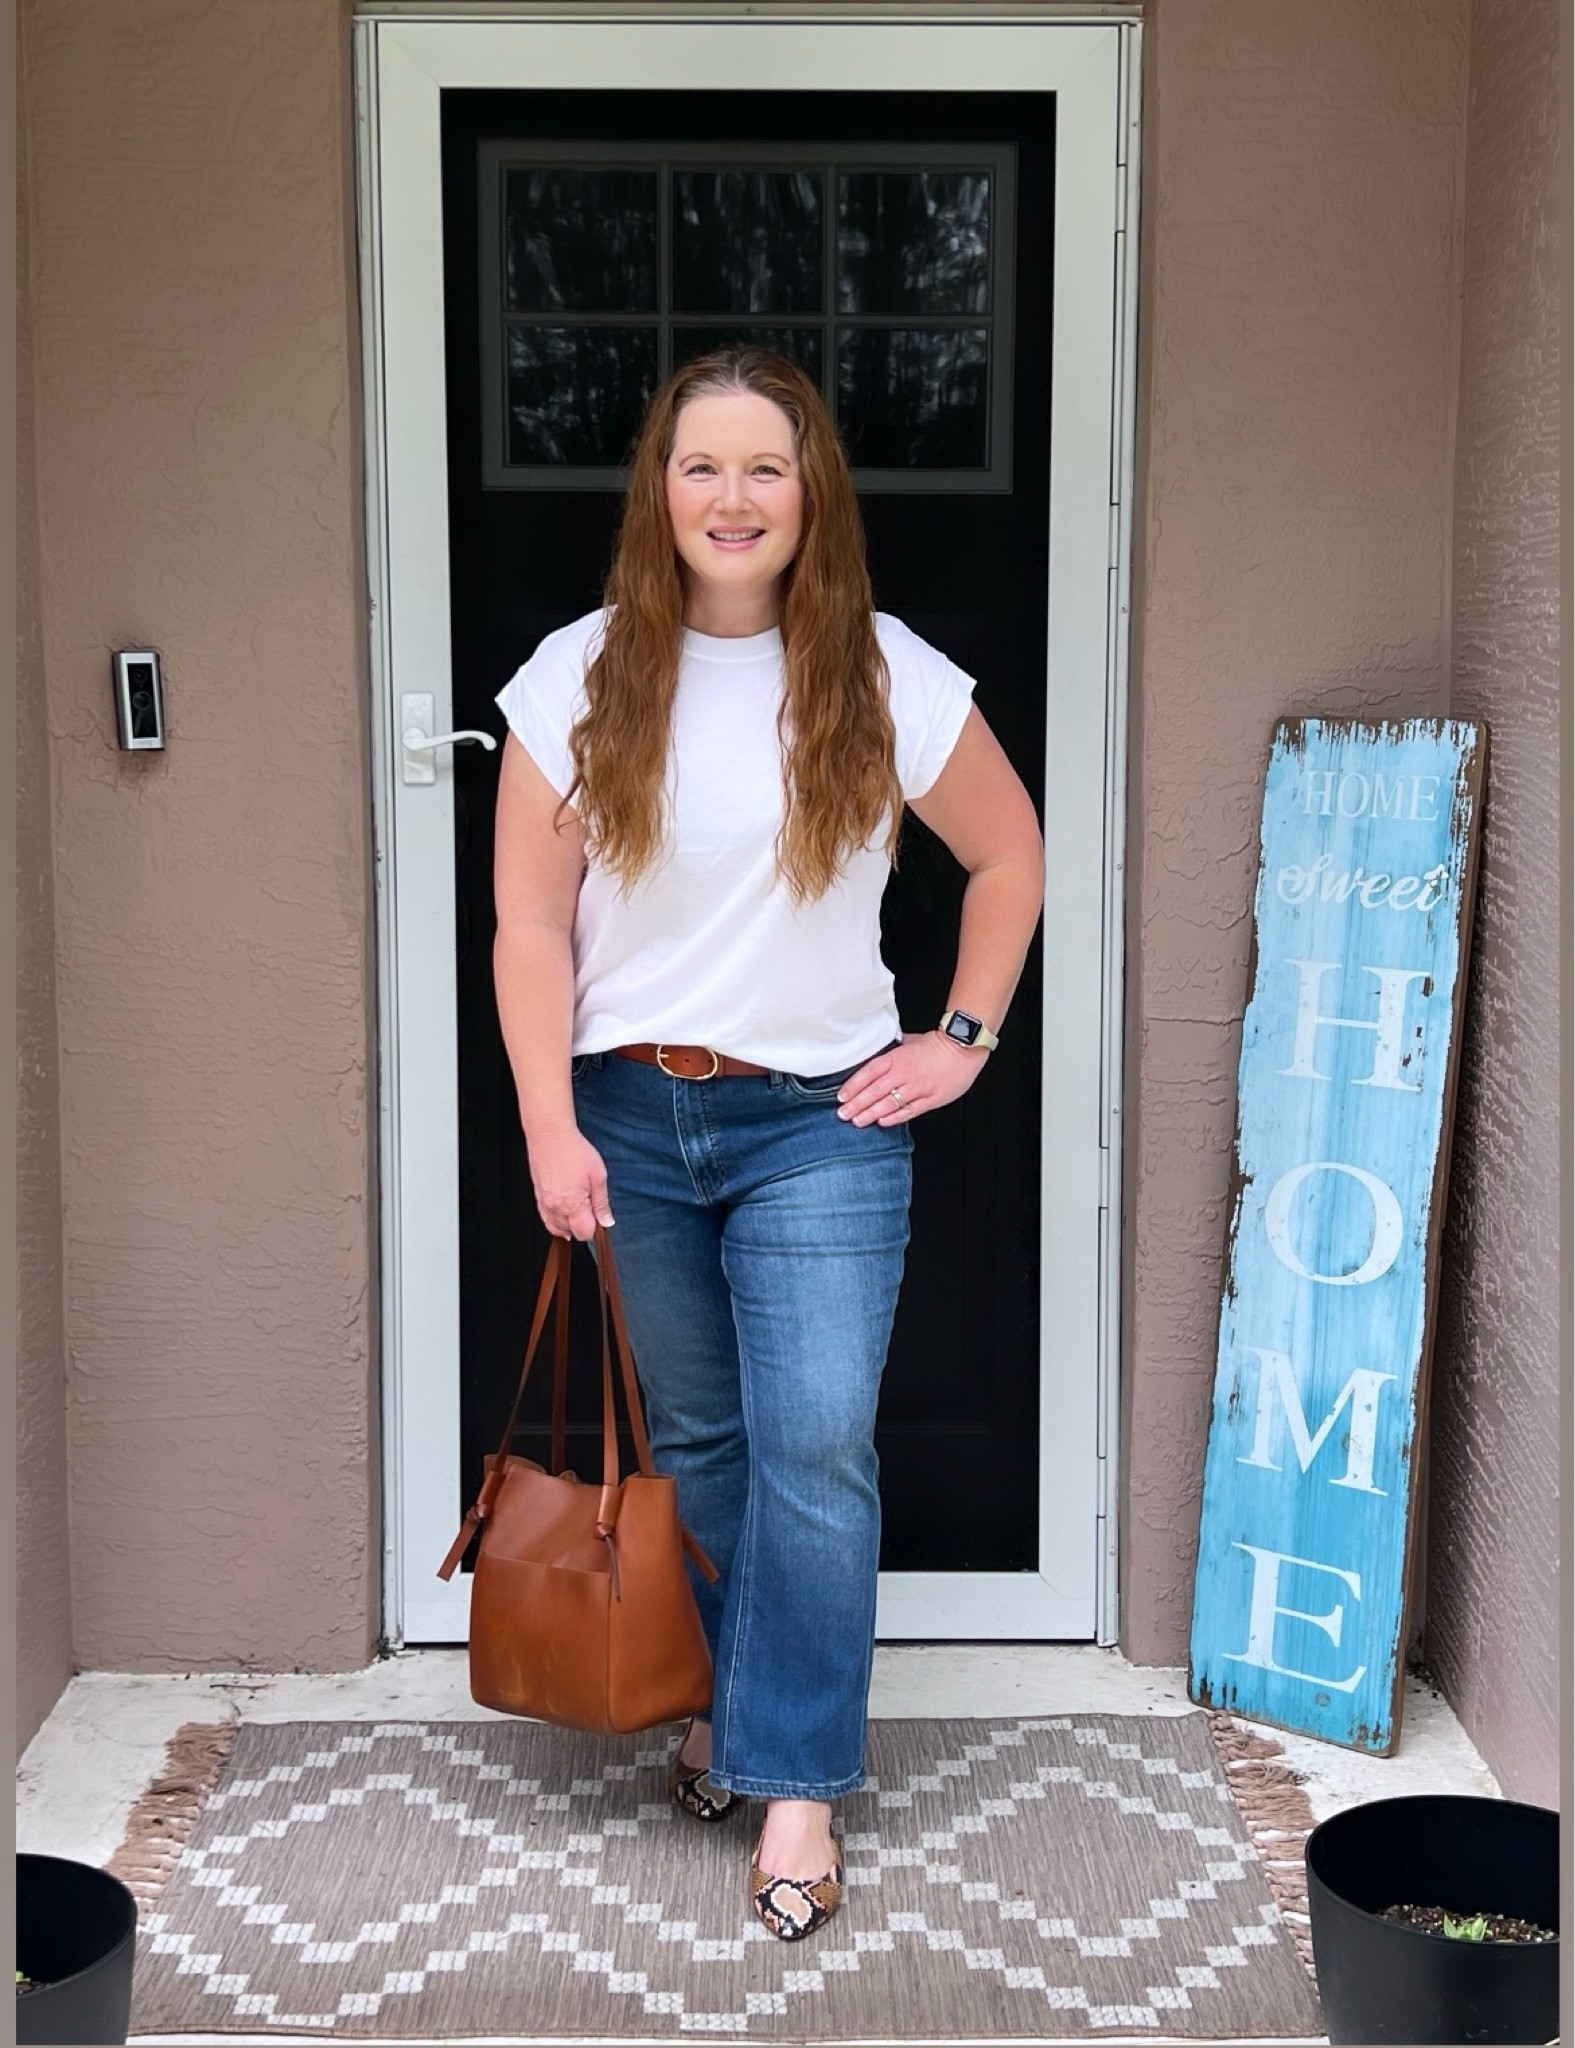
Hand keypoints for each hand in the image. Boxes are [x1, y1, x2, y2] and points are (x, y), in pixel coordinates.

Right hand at [526, 1125, 614, 1239]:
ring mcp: (544, 1203)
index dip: (595, 1229)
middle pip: (570, 1232)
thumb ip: (602, 1203)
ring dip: (568, 1225)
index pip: (584, 1233)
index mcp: (573, 1205)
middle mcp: (556, 1208)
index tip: (600, 1219)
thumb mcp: (598, 1176)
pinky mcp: (537, 1196)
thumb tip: (606, 1221)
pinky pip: (545, 1218)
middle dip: (582, 1226)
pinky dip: (555, 1221)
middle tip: (590, 1209)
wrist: (550, 1135)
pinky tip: (563, 1212)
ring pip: (555, 1228)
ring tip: (578, 1211)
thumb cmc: (574, 1151)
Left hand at [835, 1030, 987, 1127]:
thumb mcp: (910, 1041)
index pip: (869, 1073)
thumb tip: (878, 1050)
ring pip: (889, 1104)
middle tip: (842, 1114)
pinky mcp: (931, 1099)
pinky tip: (882, 1122)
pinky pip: (909, 1110)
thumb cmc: (937, 1044)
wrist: (964, 1048)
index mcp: (897, 1058)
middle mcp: (905, 1074)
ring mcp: (918, 1088)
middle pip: (875, 1091)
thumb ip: (893, 1050)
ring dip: (870, 1114)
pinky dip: (894, 1117)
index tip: (841, 1096)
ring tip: (857, 1121)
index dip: (853, 1086)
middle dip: (856, 1104)